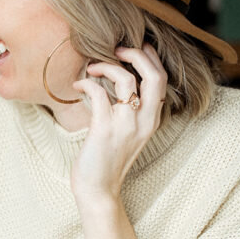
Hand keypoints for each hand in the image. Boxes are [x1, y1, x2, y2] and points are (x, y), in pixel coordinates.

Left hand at [70, 43, 166, 206]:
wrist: (98, 191)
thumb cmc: (107, 162)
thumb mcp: (128, 135)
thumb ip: (129, 112)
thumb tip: (118, 84)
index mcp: (152, 121)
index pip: (162, 80)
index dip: (151, 58)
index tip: (136, 48)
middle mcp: (144, 121)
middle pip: (154, 75)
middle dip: (137, 54)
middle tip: (117, 50)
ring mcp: (125, 125)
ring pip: (126, 79)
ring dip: (107, 66)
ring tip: (92, 68)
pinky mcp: (104, 129)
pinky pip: (98, 93)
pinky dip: (86, 83)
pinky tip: (77, 85)